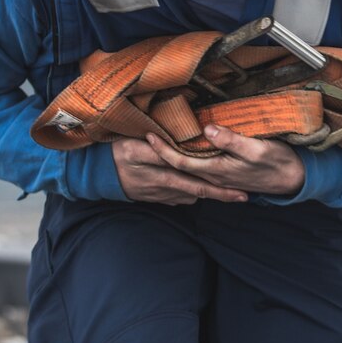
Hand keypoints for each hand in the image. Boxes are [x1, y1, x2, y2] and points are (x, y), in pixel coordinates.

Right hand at [112, 137, 247, 204]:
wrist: (98, 175)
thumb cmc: (117, 153)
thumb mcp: (135, 144)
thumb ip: (159, 145)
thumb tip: (181, 145)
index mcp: (162, 173)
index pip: (196, 181)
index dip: (218, 186)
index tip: (239, 187)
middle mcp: (164, 187)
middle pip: (198, 191)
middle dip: (222, 194)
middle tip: (244, 196)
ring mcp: (161, 195)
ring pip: (191, 195)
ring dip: (209, 193)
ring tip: (230, 189)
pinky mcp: (157, 198)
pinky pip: (180, 197)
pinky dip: (193, 192)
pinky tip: (204, 185)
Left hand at [146, 125, 305, 195]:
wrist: (293, 178)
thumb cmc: (276, 162)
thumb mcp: (256, 148)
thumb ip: (231, 141)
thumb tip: (207, 129)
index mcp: (217, 169)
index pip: (181, 162)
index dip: (162, 150)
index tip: (149, 135)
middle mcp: (215, 175)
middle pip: (180, 165)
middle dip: (162, 152)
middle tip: (148, 134)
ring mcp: (221, 175)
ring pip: (190, 166)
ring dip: (174, 154)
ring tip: (163, 138)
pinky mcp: (227, 172)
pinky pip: (201, 166)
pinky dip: (189, 156)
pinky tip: (188, 148)